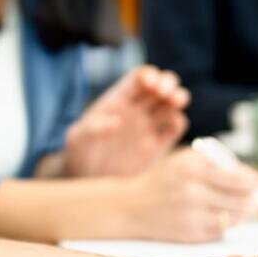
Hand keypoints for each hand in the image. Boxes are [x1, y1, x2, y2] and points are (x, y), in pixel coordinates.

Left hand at [63, 66, 189, 177]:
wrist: (88, 181)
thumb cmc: (78, 154)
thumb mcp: (77, 139)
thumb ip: (92, 128)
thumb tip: (116, 122)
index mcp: (117, 99)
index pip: (138, 77)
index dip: (148, 75)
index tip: (150, 85)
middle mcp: (136, 109)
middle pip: (161, 84)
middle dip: (168, 83)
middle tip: (165, 94)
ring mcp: (148, 126)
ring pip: (172, 103)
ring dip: (179, 97)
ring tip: (175, 103)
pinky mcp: (157, 146)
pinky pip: (175, 127)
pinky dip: (179, 121)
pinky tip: (172, 125)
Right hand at [118, 148, 257, 241]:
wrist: (131, 206)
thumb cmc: (164, 179)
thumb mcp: (184, 160)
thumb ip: (215, 164)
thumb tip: (250, 178)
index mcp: (192, 169)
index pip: (238, 178)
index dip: (253, 182)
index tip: (257, 183)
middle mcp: (193, 193)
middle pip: (241, 200)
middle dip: (251, 199)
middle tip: (255, 198)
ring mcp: (192, 216)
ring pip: (234, 218)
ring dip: (241, 213)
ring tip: (239, 206)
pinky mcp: (191, 235)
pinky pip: (221, 231)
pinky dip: (225, 224)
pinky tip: (219, 216)